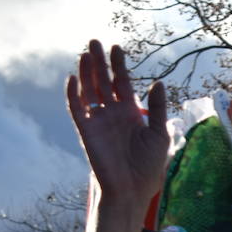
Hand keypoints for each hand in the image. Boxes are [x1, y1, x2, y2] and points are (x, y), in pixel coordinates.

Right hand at [67, 41, 168, 212]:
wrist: (132, 189)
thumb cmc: (148, 166)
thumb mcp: (159, 134)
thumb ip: (156, 109)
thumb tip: (158, 83)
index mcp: (130, 113)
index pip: (122, 84)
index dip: (119, 66)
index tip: (117, 48)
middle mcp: (112, 114)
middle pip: (103, 82)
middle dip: (99, 63)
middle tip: (95, 41)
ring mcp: (98, 121)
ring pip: (89, 91)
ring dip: (86, 73)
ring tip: (86, 54)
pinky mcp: (86, 131)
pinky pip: (76, 109)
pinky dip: (73, 94)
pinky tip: (73, 79)